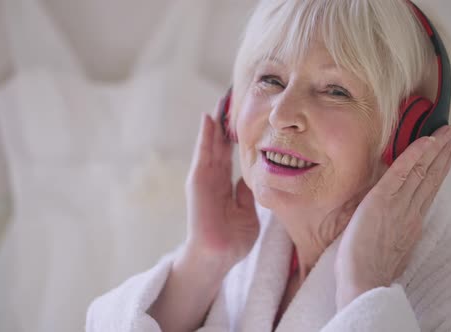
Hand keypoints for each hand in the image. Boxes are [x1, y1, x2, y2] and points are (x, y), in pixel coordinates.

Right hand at [184, 98, 259, 270]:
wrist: (218, 256)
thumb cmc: (232, 238)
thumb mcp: (247, 211)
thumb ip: (246, 193)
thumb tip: (252, 177)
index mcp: (224, 184)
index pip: (229, 152)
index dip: (234, 133)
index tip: (242, 113)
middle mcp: (213, 178)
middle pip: (218, 143)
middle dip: (224, 121)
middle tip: (230, 97)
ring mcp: (204, 179)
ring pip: (209, 144)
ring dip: (214, 123)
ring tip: (220, 101)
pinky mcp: (198, 183)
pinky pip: (202, 156)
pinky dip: (204, 137)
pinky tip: (208, 120)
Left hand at [334, 125, 450, 308]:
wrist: (364, 282)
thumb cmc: (367, 273)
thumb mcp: (388, 252)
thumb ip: (394, 235)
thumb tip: (392, 228)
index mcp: (410, 224)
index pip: (426, 191)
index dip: (438, 171)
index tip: (447, 156)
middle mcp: (409, 212)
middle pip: (430, 177)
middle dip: (443, 154)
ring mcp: (398, 205)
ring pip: (421, 171)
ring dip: (434, 149)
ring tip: (447, 132)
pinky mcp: (382, 199)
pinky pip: (401, 172)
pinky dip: (414, 155)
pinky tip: (425, 141)